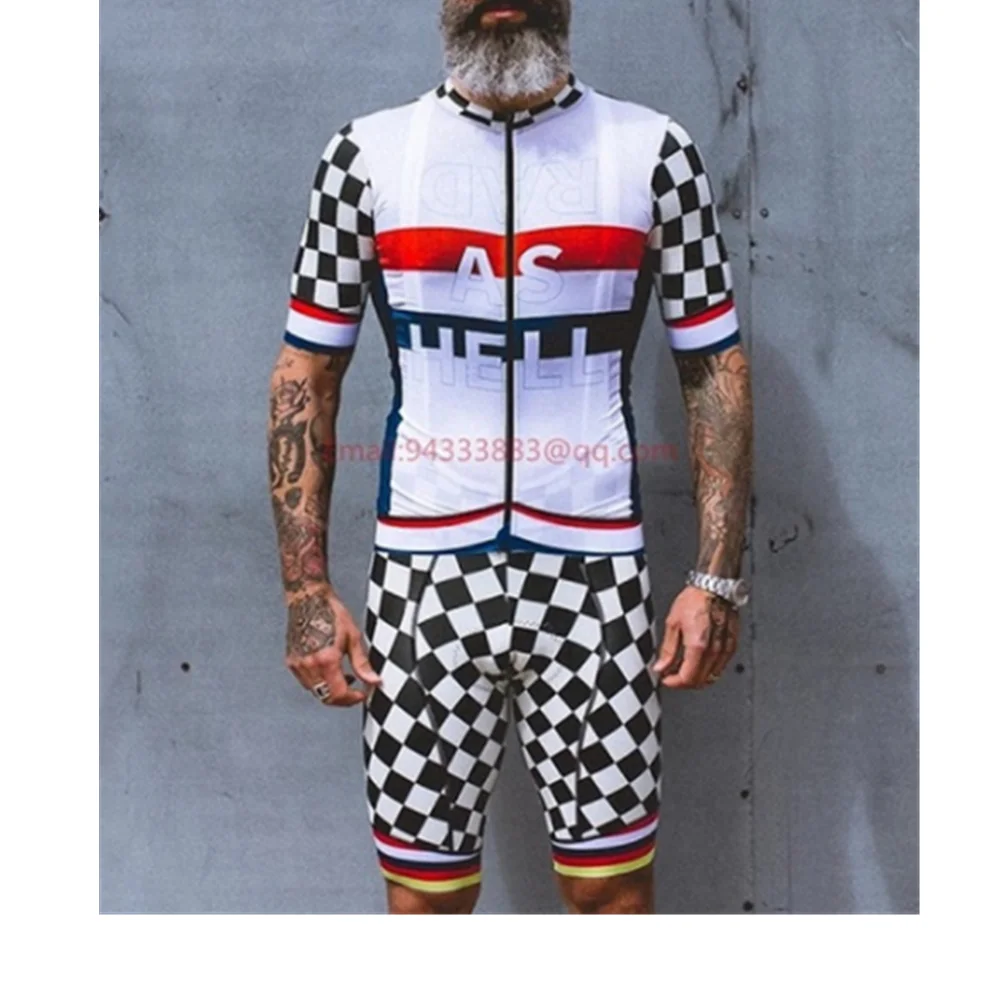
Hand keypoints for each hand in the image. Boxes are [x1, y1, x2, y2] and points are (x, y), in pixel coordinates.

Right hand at [284, 585, 380, 707]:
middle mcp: (308, 664)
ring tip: (346, 678)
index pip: (338, 695)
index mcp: (326, 659)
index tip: (364, 694)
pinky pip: (307, 682)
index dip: (354, 699)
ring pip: (315, 692)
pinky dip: (320, 683)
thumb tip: (374, 681)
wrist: (308, 598)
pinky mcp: (291, 661)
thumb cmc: (331, 612)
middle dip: (344, 699)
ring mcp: (297, 664)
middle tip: (357, 691)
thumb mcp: (353, 636)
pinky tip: (330, 671)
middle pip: (326, 698)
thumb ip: (362, 663)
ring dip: (331, 691)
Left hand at [652, 585, 739, 689]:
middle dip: (684, 682)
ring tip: (683, 668)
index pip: (688, 678)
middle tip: (672, 675)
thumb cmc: (695, 599)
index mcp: (698, 645)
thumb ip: (668, 650)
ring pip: (712, 676)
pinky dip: (709, 669)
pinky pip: (721, 665)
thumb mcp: (673, 623)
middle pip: (701, 680)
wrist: (714, 586)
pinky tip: (698, 662)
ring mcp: (726, 648)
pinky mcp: (732, 644)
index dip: (674, 683)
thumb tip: (661, 667)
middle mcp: (715, 649)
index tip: (666, 679)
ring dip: (697, 677)